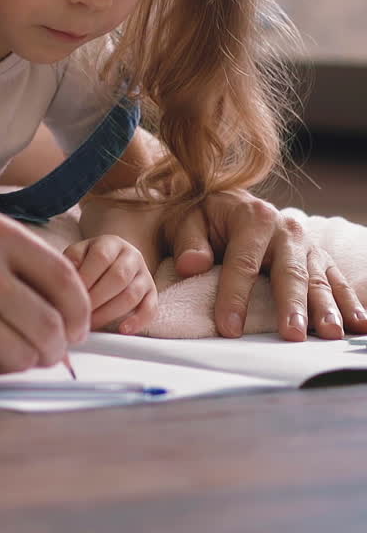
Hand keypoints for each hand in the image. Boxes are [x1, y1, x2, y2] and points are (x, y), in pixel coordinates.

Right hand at [0, 200, 91, 374]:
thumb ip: (6, 246)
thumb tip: (50, 284)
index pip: (64, 279)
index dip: (79, 310)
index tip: (78, 325)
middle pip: (51, 326)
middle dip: (56, 347)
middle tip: (47, 350)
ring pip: (23, 356)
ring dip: (21, 360)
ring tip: (2, 348)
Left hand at [63, 235, 157, 334]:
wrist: (116, 259)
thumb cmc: (91, 261)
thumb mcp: (80, 252)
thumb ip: (73, 260)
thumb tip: (71, 277)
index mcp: (111, 243)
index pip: (101, 257)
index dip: (86, 277)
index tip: (72, 295)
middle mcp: (131, 256)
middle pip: (118, 277)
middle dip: (96, 298)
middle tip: (80, 314)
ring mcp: (144, 274)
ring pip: (132, 295)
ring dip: (110, 313)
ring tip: (91, 324)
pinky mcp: (152, 293)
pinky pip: (151, 309)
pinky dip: (138, 321)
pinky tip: (122, 330)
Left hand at [161, 190, 366, 341]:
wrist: (226, 203)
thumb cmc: (204, 219)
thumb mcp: (187, 221)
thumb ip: (188, 242)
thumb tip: (192, 265)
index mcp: (252, 217)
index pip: (243, 262)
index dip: (235, 296)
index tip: (229, 329)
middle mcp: (285, 228)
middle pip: (288, 272)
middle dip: (291, 304)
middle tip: (293, 334)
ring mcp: (306, 244)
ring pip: (317, 279)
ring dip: (326, 308)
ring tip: (330, 333)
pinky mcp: (319, 257)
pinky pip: (336, 280)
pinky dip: (349, 302)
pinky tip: (359, 324)